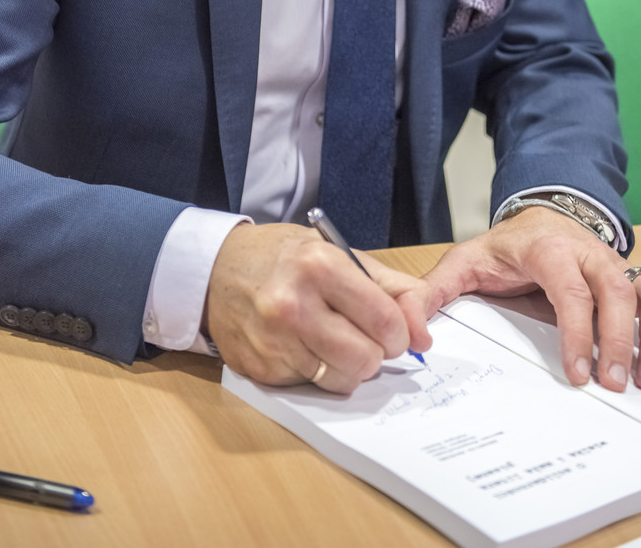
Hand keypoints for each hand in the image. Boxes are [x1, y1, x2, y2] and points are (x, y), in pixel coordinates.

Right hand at [202, 222, 431, 392]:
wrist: (216, 269)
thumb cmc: (285, 257)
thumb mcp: (339, 252)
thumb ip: (392, 288)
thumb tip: (423, 335)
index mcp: (319, 266)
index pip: (384, 320)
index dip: (398, 332)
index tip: (393, 330)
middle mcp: (292, 304)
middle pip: (365, 358)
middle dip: (374, 353)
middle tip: (363, 337)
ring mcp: (272, 341)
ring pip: (340, 380)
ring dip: (347, 367)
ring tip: (334, 341)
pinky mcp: (259, 370)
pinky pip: (310, 386)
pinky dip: (315, 372)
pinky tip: (302, 346)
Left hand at [421, 207, 640, 393]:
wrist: (538, 216)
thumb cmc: (504, 248)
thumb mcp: (463, 262)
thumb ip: (434, 292)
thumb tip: (413, 331)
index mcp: (548, 249)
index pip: (570, 289)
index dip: (577, 331)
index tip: (578, 374)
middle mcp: (589, 253)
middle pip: (617, 290)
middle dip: (621, 339)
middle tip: (618, 385)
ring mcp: (616, 263)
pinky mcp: (634, 277)